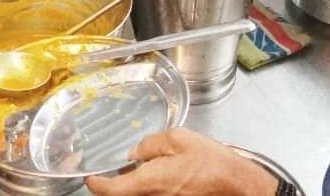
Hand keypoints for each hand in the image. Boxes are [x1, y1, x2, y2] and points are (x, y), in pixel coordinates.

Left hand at [86, 128, 277, 195]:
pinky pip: (155, 194)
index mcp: (150, 181)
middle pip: (125, 194)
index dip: (97, 185)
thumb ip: (151, 144)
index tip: (90, 178)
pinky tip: (160, 172)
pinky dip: (151, 185)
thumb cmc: (213, 163)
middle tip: (114, 169)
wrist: (239, 186)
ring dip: (135, 183)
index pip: (112, 190)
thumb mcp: (179, 139)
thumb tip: (135, 151)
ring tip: (140, 166)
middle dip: (117, 183)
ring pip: (140, 193)